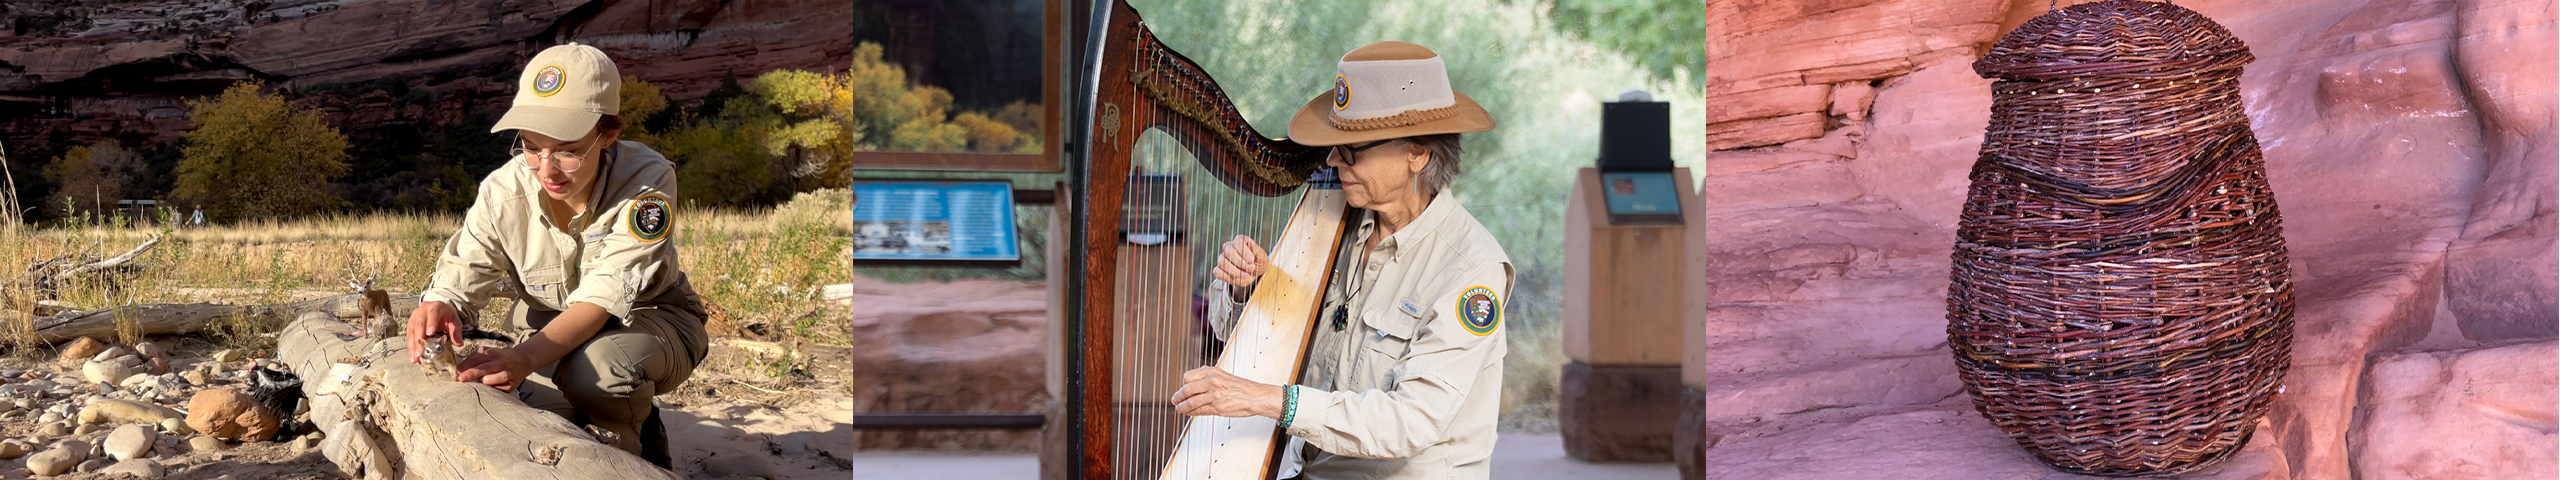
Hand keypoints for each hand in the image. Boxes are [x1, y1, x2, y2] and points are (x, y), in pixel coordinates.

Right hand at [405, 301, 465, 363]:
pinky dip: (411, 346)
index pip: (433, 314)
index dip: (431, 323)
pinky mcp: (410, 324)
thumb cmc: (447, 316)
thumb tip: (459, 344)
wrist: (437, 309)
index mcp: (436, 307)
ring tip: (415, 358)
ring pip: (412, 331)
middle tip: (420, 353)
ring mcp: (414, 317)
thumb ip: (456, 331)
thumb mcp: (454, 321)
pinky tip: (412, 356)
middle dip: (419, 340)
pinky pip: (409, 335)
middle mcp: (422, 311)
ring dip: (413, 346)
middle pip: (420, 325)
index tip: (430, 333)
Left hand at [453, 346, 535, 391]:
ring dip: (490, 380)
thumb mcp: (488, 352)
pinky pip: (505, 388)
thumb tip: (459, 369)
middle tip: (461, 379)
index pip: (477, 359)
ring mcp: (508, 373)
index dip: (466, 365)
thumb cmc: (499, 358)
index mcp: (492, 354)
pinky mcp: (513, 384)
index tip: (457, 371)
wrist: (523, 360)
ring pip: (500, 376)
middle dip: (473, 373)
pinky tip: (490, 390)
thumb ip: (474, 358)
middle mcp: (500, 363)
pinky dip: (497, 389)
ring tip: (481, 382)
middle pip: (485, 367)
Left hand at [1170, 366, 1284, 418]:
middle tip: (1175, 400)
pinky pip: (1199, 411)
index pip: (1188, 376)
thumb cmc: (1242, 387)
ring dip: (1182, 407)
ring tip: (1179, 408)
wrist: (1257, 396)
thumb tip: (1194, 382)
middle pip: (1187, 389)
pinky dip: (1191, 413)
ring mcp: (1214, 395)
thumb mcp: (1224, 375)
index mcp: (1213, 371)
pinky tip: (1188, 413)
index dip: (1183, 384)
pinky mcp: (1217, 407)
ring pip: (1191, 401)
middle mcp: (1212, 381)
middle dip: (1178, 396)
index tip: (1181, 389)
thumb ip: (1209, 377)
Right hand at [1210, 235, 1268, 301]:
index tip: (1252, 260)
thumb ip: (1256, 250)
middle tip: (1251, 269)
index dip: (1244, 252)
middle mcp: (1229, 247)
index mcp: (1240, 241)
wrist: (1254, 274)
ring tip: (1246, 276)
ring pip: (1222, 262)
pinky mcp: (1219, 269)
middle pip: (1228, 251)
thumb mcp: (1262, 256)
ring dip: (1235, 271)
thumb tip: (1250, 241)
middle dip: (1241, 263)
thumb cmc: (1259, 262)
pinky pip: (1217, 272)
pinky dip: (1227, 277)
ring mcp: (1223, 258)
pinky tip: (1237, 279)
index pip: (1238, 242)